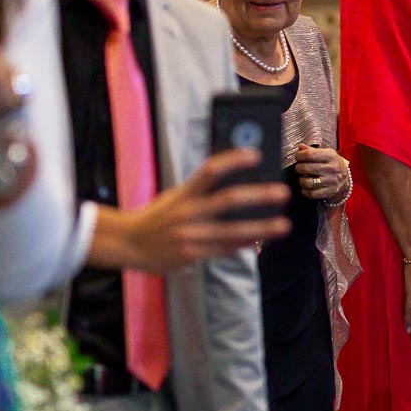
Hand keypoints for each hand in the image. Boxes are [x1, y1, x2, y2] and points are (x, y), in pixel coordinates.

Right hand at [105, 149, 289, 270]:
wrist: (127, 243)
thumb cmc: (158, 217)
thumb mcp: (176, 197)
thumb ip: (202, 192)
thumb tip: (239, 184)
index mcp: (184, 193)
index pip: (210, 170)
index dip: (233, 161)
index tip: (255, 155)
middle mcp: (188, 212)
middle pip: (228, 200)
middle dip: (259, 196)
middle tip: (283, 193)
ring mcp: (190, 235)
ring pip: (232, 231)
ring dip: (261, 228)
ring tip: (284, 225)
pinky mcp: (191, 254)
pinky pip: (225, 249)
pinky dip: (245, 244)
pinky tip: (262, 241)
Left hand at [293, 145, 350, 202]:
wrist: (345, 178)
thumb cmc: (331, 163)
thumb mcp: (325, 153)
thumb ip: (312, 151)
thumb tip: (300, 147)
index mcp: (331, 156)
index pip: (310, 154)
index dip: (300, 156)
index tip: (298, 157)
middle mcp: (332, 168)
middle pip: (307, 168)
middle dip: (299, 168)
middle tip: (299, 168)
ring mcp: (331, 181)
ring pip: (308, 182)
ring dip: (301, 180)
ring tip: (303, 177)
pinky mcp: (329, 192)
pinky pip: (312, 194)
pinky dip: (305, 191)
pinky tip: (305, 187)